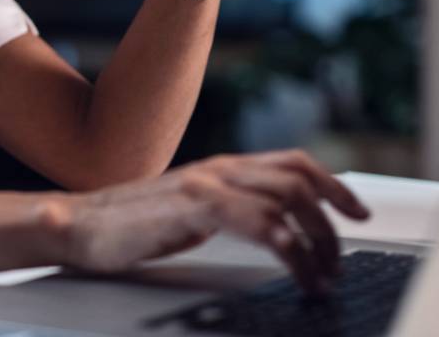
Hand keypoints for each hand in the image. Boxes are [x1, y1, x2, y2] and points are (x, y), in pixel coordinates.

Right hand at [59, 149, 369, 292]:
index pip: (293, 164)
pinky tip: (297, 270)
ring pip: (286, 199)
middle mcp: (219, 169)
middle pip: (299, 179)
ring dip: (316, 240)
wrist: (80, 225)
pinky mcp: (194, 209)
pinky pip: (259, 222)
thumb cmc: (129, 225)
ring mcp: (207, 185)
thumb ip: (227, 209)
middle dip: (332, 219)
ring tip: (322, 275)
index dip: (333, 184)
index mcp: (221, 168)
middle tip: (340, 258)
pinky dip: (289, 247)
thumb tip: (272, 226)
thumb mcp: (190, 211)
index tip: (358, 213)